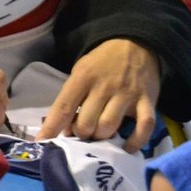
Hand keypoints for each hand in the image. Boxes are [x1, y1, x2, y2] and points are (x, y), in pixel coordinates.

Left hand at [36, 39, 160, 151]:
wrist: (135, 43)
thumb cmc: (102, 63)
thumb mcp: (81, 72)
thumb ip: (72, 98)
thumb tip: (64, 130)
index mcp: (84, 77)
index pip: (64, 107)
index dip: (52, 127)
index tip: (42, 143)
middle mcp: (105, 86)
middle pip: (87, 124)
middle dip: (81, 133)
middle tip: (84, 130)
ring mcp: (127, 94)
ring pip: (109, 127)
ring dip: (102, 137)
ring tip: (101, 133)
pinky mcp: (148, 101)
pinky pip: (144, 127)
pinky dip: (135, 142)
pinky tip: (126, 147)